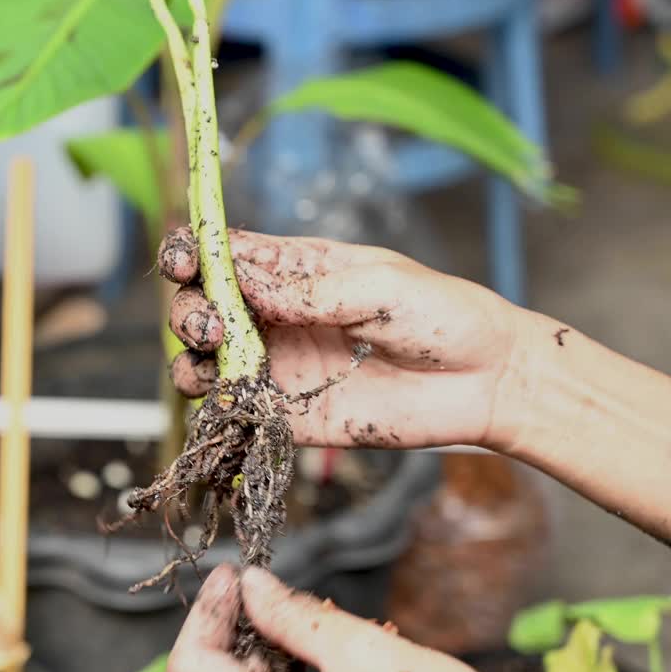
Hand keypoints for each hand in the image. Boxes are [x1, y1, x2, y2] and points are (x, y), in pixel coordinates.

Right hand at [161, 227, 525, 448]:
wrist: (486, 381)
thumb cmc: (442, 315)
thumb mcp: (378, 285)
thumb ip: (308, 291)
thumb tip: (242, 283)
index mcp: (294, 271)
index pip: (225, 257)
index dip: (192, 255)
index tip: (184, 262)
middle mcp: (276, 317)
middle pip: (203, 308)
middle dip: (189, 311)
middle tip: (211, 324)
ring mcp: (279, 367)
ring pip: (205, 363)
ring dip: (190, 360)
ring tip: (212, 358)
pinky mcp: (289, 416)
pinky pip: (236, 415)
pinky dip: (216, 410)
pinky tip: (227, 403)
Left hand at [165, 565, 481, 671]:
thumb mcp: (368, 654)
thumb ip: (298, 618)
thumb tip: (253, 584)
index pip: (192, 665)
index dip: (206, 613)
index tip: (231, 576)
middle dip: (227, 630)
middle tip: (253, 592)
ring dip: (247, 655)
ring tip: (283, 621)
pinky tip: (301, 658)